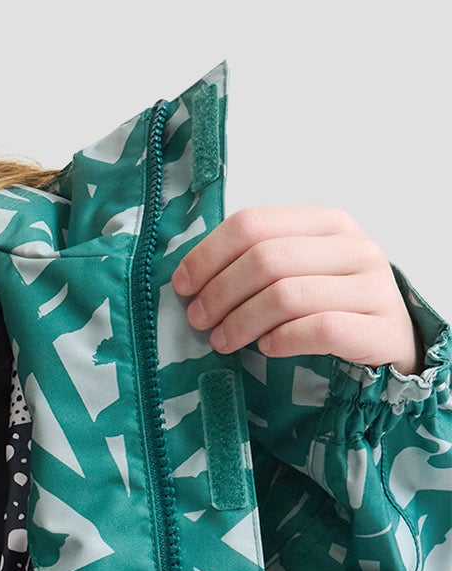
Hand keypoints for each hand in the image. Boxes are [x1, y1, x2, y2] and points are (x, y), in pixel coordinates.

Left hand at [172, 206, 420, 375]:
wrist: (388, 342)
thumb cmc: (327, 305)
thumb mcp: (295, 271)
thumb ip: (254, 262)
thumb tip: (187, 278)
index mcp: (326, 222)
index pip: (252, 224)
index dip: (207, 256)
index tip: (182, 286)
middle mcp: (353, 246)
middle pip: (265, 260)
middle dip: (219, 293)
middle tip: (198, 320)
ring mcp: (373, 285)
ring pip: (287, 295)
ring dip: (241, 322)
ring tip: (222, 341)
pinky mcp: (380, 327)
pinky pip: (319, 329)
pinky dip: (282, 340)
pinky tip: (266, 348)